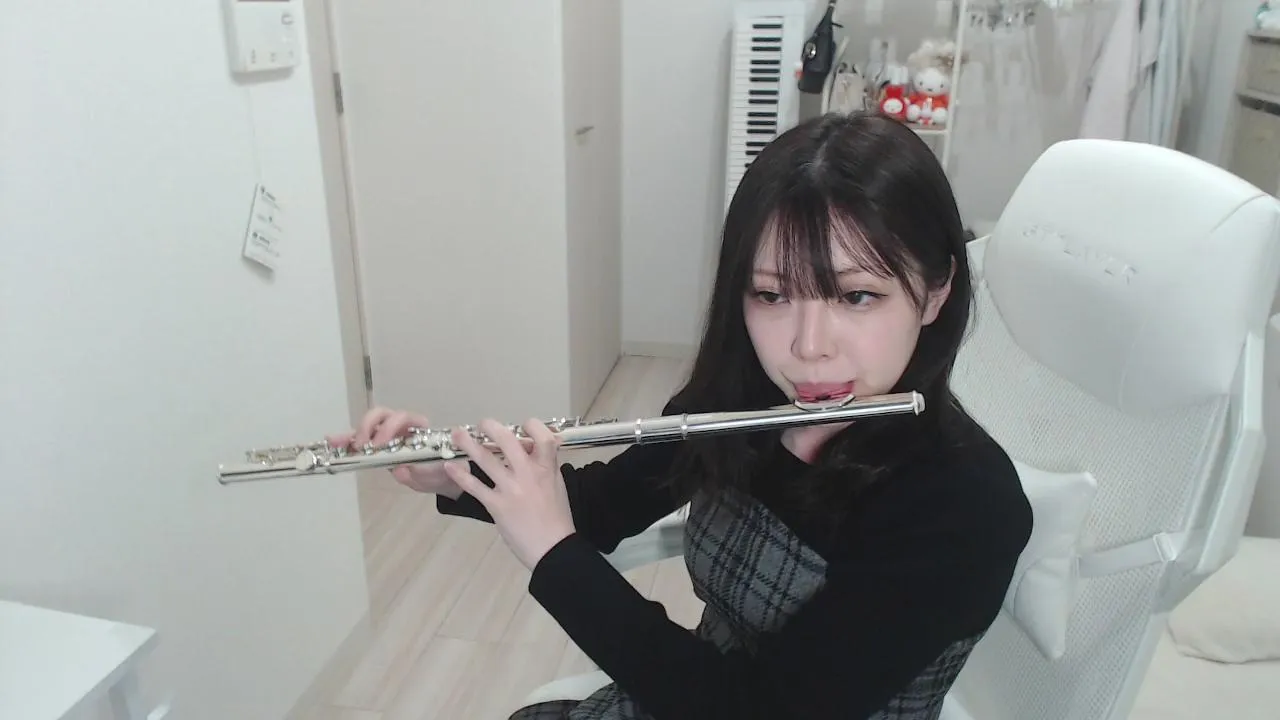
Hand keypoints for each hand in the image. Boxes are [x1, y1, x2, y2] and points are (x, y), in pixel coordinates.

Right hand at [326, 407, 464, 498]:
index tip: (380, 445)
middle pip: (382, 415)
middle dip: (369, 427)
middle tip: (363, 446)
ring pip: (369, 424)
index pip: (403, 417)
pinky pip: (361, 440)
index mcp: (418, 426)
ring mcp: (388, 434)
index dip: (390, 427)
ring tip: (339, 443)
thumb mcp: (432, 474)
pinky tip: (333, 442)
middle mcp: (402, 425)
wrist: (439, 478)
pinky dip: (347, 441)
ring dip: (355, 432)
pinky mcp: (378, 445)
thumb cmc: (438, 471)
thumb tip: (400, 469)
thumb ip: (418, 472)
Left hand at [445, 418, 575, 569]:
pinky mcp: (496, 505)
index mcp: (547, 468)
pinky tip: (450, 467)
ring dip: (468, 444)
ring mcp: (510, 489)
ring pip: (486, 459)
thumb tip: (532, 450)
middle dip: (491, 428)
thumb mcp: (557, 485)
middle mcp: (528, 474)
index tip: (523, 426)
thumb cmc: (557, 518)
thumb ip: (545, 466)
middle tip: (482, 424)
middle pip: (507, 441)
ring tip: (457, 435)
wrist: (552, 548)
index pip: (542, 436)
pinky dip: (460, 475)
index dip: (531, 425)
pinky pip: (474, 486)